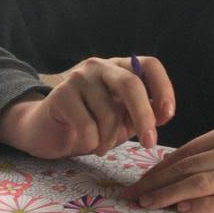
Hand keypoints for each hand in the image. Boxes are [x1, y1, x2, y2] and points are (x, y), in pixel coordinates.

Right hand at [0, 56, 174, 158]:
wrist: (46, 131)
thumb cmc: (89, 124)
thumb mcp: (121, 119)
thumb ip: (141, 114)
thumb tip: (163, 114)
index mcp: (119, 68)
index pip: (149, 65)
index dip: (163, 88)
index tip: (167, 116)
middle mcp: (100, 66)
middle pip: (130, 84)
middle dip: (143, 117)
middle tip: (150, 143)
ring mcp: (78, 77)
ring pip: (108, 112)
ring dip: (110, 139)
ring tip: (103, 147)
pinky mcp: (61, 94)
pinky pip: (87, 125)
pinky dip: (92, 142)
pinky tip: (86, 143)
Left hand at [122, 121, 213, 212]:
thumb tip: (182, 168)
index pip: (186, 150)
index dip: (159, 167)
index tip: (140, 179)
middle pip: (186, 166)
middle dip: (155, 182)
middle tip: (132, 194)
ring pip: (198, 183)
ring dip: (168, 195)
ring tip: (148, 204)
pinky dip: (198, 205)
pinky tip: (181, 209)